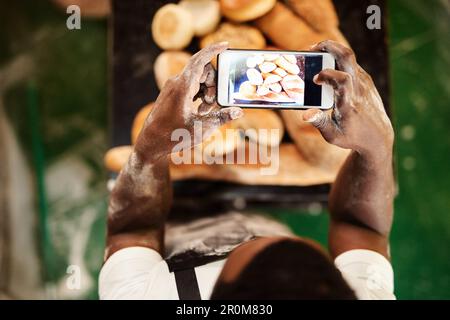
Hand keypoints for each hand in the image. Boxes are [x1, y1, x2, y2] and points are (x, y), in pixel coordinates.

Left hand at [135, 42, 242, 161]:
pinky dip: (198, 94)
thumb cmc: (173, 136)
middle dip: (213, 86)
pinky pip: (190, 86)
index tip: (226, 44)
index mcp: (182, 87)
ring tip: (203, 112)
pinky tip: (199, 110)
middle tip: (210, 107)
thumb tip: (238, 111)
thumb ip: (222, 118)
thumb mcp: (201, 128)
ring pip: (197, 79)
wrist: (150, 144)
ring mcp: (173, 87)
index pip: (200, 60)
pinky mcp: (172, 93)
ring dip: (206, 93)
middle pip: (203, 71)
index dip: (213, 50)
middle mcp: (176, 83)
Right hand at [303, 40, 393, 160]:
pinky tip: (325, 66)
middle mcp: (359, 89)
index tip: (315, 80)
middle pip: (347, 57)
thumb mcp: (333, 135)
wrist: (379, 136)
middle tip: (311, 48)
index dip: (326, 74)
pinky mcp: (366, 80)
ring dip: (331, 51)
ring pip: (349, 58)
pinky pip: (351, 64)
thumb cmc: (353, 137)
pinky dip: (337, 60)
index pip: (342, 79)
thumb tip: (306, 114)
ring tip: (315, 55)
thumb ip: (319, 123)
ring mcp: (364, 82)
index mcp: (349, 103)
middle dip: (328, 46)